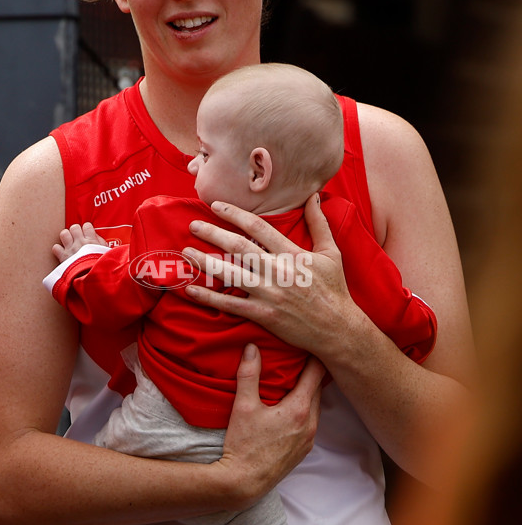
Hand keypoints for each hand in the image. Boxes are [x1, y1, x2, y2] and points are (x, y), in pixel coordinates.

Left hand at [53, 222, 107, 262]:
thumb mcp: (106, 252)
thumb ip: (101, 242)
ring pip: (64, 234)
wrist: (93, 277)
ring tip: (69, 243)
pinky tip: (62, 253)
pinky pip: (56, 248)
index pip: (87, 226)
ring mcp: (71, 249)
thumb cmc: (101, 266)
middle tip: (77, 238)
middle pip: (74, 227)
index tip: (87, 234)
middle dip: (75, 232)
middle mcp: (80, 243)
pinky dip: (58, 250)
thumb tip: (95, 235)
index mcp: (92, 241)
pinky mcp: (63, 257)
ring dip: (66, 237)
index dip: (86, 229)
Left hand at [183, 194, 357, 358]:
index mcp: (292, 254)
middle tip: (193, 225)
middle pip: (238, 247)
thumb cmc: (334, 289)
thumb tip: (313, 195)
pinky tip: (191, 289)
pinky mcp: (263, 315)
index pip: (258, 227)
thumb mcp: (331, 252)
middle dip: (212, 233)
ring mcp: (269, 294)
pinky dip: (209, 297)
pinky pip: (230, 305)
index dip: (234, 214)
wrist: (337, 328)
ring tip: (186, 252)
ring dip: (205, 262)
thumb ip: (319, 223)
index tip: (216, 206)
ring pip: (230, 274)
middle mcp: (278, 271)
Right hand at [216, 344, 325, 506]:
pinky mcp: (303, 451)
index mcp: (299, 409)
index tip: (311, 342)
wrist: (243, 483)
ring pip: (315, 406)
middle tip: (305, 354)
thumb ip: (249, 374)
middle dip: (313, 371)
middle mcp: (311, 424)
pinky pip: (310, 422)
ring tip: (297, 377)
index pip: (316, 373)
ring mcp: (309, 440)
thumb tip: (252, 347)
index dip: (314, 355)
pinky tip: (290, 406)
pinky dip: (305, 409)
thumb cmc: (243, 444)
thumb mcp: (243, 406)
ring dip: (308, 392)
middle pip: (318, 389)